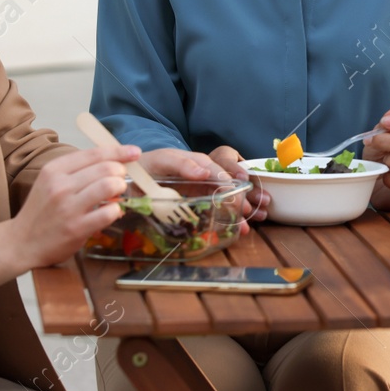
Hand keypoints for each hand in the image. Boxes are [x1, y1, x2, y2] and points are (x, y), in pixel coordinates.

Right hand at [8, 145, 135, 269]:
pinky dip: (116, 210)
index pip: (94, 153)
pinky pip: (109, 212)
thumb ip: (77, 171)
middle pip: (106, 168)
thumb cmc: (41, 211)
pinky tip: (112, 212)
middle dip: (120, 173)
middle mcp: (60, 185)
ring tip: (117, 195)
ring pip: (109, 186)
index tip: (134, 152)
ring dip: (120, 189)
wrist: (20, 242)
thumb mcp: (51, 182)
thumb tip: (112, 161)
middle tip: (119, 181)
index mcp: (54, 169)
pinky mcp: (76, 228)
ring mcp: (68, 207)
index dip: (119, 151)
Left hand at [140, 147, 268, 221]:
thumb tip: (204, 172)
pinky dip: (229, 220)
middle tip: (257, 206)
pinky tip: (238, 230)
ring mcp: (202, 191)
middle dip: (244, 195)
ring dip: (240, 210)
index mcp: (198, 162)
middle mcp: (204, 176)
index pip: (218, 168)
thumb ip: (182, 164)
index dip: (231, 175)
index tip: (241, 185)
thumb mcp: (164, 160)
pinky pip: (217, 212)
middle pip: (230, 185)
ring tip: (251, 223)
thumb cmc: (149, 165)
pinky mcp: (198, 204)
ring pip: (227, 200)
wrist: (132, 179)